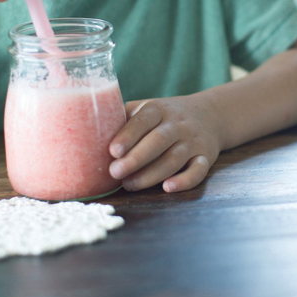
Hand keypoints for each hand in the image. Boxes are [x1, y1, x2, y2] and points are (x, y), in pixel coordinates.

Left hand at [108, 95, 224, 192]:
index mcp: (158, 110)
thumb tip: (87, 134)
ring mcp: (193, 141)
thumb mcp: (146, 108)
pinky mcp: (205, 157)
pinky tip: (168, 188)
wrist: (209, 114)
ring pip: (174, 158)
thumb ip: (123, 119)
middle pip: (158, 141)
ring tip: (129, 185)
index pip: (144, 120)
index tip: (112, 150)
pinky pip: (199, 170)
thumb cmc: (165, 116)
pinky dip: (185, 180)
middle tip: (115, 172)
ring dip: (151, 174)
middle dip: (136, 158)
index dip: (128, 135)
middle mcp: (177, 125)